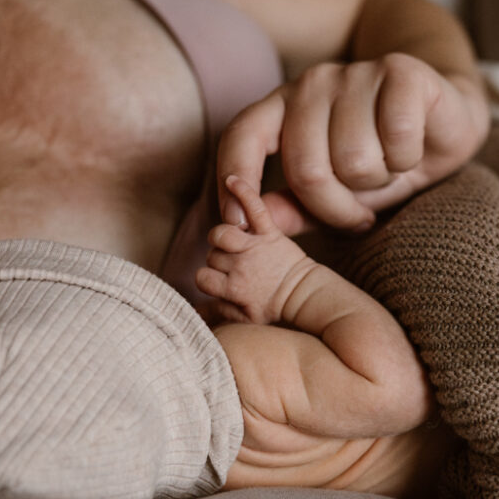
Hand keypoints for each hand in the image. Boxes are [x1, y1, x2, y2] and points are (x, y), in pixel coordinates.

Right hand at [196, 175, 312, 324]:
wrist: (304, 293)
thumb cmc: (273, 308)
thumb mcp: (244, 319)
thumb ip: (217, 313)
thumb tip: (193, 310)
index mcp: (234, 288)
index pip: (202, 277)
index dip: (207, 277)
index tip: (219, 280)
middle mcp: (242, 266)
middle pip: (212, 255)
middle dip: (218, 259)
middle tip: (235, 266)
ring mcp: (255, 247)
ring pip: (221, 233)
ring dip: (222, 236)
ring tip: (232, 242)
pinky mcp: (269, 232)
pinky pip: (254, 207)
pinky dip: (243, 190)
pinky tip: (232, 179)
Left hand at [217, 53, 486, 234]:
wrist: (445, 123)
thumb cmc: (381, 161)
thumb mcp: (332, 193)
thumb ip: (289, 206)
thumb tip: (239, 223)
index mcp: (284, 107)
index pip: (241, 136)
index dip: (234, 179)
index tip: (235, 225)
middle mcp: (312, 84)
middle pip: (307, 170)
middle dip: (336, 209)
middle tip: (358, 215)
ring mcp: (355, 73)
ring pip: (355, 161)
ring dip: (377, 184)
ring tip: (387, 171)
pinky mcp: (400, 71)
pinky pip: (396, 141)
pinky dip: (408, 160)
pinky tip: (413, 151)